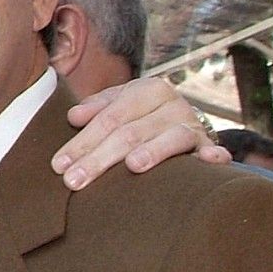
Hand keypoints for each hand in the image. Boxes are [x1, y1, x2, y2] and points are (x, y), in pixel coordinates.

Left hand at [51, 77, 227, 188]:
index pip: (110, 118)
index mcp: (148, 90)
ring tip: (132, 166)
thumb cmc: (140, 117)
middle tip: (74, 181)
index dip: (83, 141)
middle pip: (131, 132)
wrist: (182, 121)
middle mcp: (172, 105)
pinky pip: (211, 151)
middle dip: (99, 158)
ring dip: (152, 152)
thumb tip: (73, 116)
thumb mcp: (119, 106)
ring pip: (169, 139)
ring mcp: (192, 126)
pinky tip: (209, 160)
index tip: (59, 164)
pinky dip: (212, 156)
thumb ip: (97, 109)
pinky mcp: (208, 147)